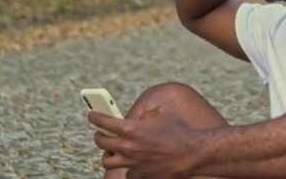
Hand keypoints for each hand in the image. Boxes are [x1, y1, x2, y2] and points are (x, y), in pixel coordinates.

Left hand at [88, 106, 203, 177]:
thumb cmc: (179, 130)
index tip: (91, 115)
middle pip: (101, 142)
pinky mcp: (140, 174)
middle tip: (100, 133)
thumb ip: (145, 114)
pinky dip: (128, 166)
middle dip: (98, 135)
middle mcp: (128, 147)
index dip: (95, 117)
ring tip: (113, 149)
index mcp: (131, 129)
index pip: (103, 122)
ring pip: (108, 161)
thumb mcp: (162, 113)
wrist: (193, 153)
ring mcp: (133, 163)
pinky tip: (134, 161)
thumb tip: (138, 118)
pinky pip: (127, 171)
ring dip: (109, 153)